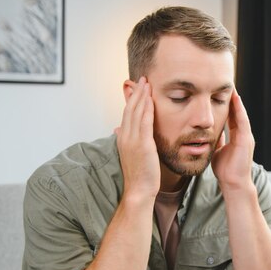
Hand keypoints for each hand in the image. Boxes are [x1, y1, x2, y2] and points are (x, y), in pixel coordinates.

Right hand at [115, 77, 159, 199]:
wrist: (138, 191)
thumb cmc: (139, 175)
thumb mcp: (132, 155)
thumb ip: (129, 141)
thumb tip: (120, 131)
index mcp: (122, 138)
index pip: (126, 114)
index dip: (132, 99)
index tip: (138, 87)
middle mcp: (125, 136)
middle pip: (129, 109)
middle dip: (136, 92)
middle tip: (142, 78)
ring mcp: (132, 140)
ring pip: (135, 112)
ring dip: (142, 96)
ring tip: (147, 83)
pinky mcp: (142, 145)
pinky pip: (144, 122)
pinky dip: (147, 109)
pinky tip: (151, 99)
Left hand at [212, 88, 254, 191]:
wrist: (233, 183)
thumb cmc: (225, 170)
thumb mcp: (218, 151)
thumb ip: (217, 141)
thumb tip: (209, 133)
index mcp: (237, 137)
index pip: (232, 116)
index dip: (227, 104)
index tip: (219, 92)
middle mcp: (243, 134)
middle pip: (237, 112)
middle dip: (232, 98)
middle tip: (227, 83)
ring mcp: (246, 136)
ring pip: (241, 114)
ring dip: (237, 100)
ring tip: (231, 86)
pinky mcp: (246, 140)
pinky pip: (243, 121)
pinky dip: (239, 109)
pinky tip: (235, 99)